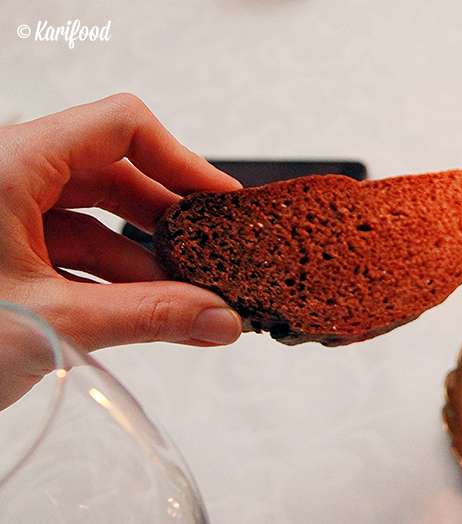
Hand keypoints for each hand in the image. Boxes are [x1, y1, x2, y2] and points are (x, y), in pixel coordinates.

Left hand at [0, 93, 242, 406]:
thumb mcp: (50, 323)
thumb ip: (146, 318)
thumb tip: (217, 318)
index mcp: (11, 165)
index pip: (122, 127)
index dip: (182, 159)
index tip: (222, 201)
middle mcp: (10, 177)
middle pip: (117, 173)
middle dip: (169, 223)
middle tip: (214, 258)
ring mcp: (8, 214)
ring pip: (98, 217)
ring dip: (146, 260)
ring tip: (189, 299)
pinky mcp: (7, 250)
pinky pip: (76, 249)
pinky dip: (116, 278)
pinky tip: (150, 309)